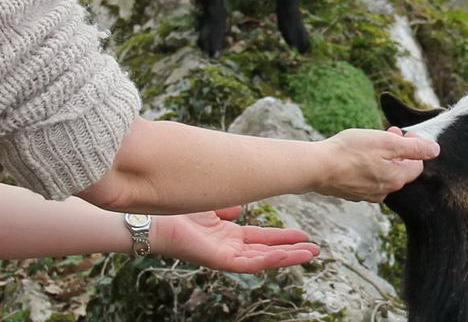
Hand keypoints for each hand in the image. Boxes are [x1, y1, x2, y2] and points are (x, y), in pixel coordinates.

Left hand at [153, 206, 319, 272]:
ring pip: (262, 260)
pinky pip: (248, 263)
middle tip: (316, 249)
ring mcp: (223, 255)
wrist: (151, 217)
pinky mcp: (217, 260)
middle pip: (265, 250)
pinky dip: (269, 259)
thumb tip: (239, 208)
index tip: (303, 234)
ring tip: (311, 254)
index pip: (259, 238)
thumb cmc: (173, 209)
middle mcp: (226, 247)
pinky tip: (286, 255)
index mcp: (224, 234)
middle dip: (291, 250)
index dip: (281, 237)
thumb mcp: (207, 204)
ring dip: (287, 257)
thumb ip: (224, 206)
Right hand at [315, 127, 438, 201]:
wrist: (317, 167)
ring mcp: (368, 194)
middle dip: (398, 151)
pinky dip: (367, 167)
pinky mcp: (353, 193)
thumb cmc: (351, 152)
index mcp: (396, 178)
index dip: (413, 145)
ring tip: (370, 142)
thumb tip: (435, 150)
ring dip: (382, 158)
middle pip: (400, 169)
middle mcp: (385, 191)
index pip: (417, 164)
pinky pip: (368, 180)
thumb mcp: (386, 142)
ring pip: (383, 174)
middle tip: (387, 133)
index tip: (403, 131)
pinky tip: (356, 157)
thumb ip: (413, 147)